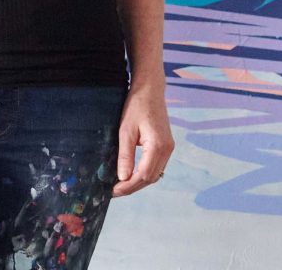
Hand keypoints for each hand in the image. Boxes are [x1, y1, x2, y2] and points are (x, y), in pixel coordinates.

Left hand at [111, 81, 174, 196]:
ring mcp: (168, 148)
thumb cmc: (136, 105)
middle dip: (133, 186)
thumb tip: (123, 178)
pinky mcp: (166, 145)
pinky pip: (156, 166)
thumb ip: (125, 155)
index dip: (128, 186)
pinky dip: (145, 173)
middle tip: (114, 191)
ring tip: (121, 185)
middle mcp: (167, 150)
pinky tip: (132, 173)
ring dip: (139, 181)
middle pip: (151, 178)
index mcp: (158, 146)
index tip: (113, 191)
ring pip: (155, 174)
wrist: (150, 89)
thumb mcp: (126, 130)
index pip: (144, 175)